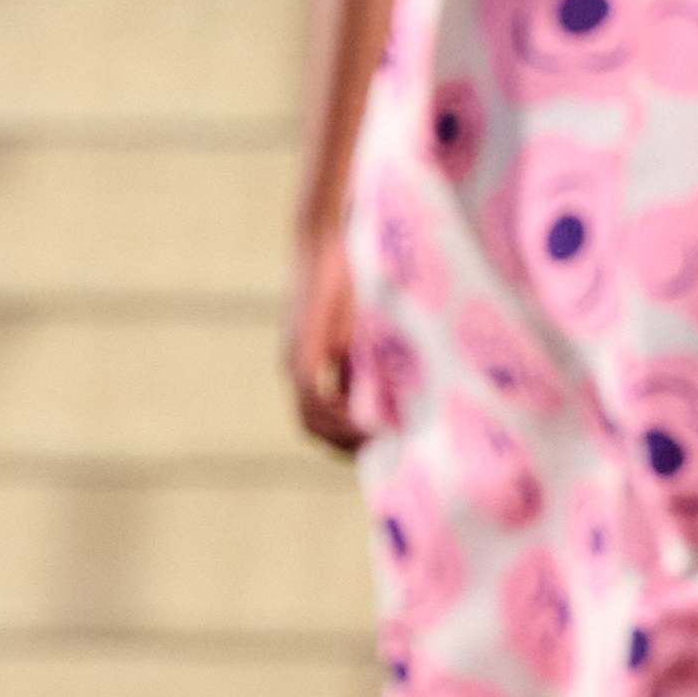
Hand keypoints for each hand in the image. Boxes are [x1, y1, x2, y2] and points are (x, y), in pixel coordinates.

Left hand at [285, 221, 362, 453]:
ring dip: (342, 437)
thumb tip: (400, 395)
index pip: (323, 419)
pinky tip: (364, 425)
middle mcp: (297, 369)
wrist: (327, 237)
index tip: (382, 450)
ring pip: (310, 419)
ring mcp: (296, 361)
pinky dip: (336, 417)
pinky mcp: (303, 349)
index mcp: (313, 365)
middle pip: (314, 427)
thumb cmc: (352, 273)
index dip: (349, 439)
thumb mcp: (370, 327)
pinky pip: (312, 399)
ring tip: (377, 446)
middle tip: (382, 458)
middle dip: (345, 447)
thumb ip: (374, 358)